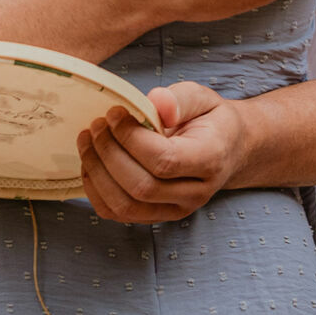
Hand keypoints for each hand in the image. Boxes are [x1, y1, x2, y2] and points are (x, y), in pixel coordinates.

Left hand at [79, 83, 246, 222]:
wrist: (227, 148)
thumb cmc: (211, 120)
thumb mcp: (203, 98)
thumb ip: (180, 98)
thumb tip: (156, 102)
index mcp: (211, 159)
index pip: (164, 161)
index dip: (131, 138)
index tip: (114, 113)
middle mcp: (196, 193)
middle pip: (142, 187)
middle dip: (109, 154)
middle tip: (96, 125)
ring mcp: (176, 210)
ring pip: (126, 206)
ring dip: (97, 173)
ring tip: (88, 140)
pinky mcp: (158, 217)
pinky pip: (118, 214)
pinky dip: (97, 191)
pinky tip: (91, 164)